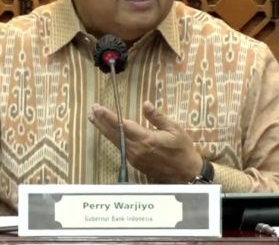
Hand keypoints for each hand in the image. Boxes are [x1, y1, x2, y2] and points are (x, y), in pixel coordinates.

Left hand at [88, 101, 202, 182]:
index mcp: (146, 139)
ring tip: (94, 118)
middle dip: (102, 121)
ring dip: (104, 129)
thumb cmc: (182, 148)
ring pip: (115, 141)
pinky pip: (120, 147)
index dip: (109, 116)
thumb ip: (157, 117)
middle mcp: (136, 149)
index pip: (123, 125)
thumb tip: (145, 104)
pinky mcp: (135, 162)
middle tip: (92, 110)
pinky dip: (112, 137)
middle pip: (114, 133)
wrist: (186, 173)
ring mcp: (134, 157)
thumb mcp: (174, 128)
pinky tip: (107, 131)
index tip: (98, 108)